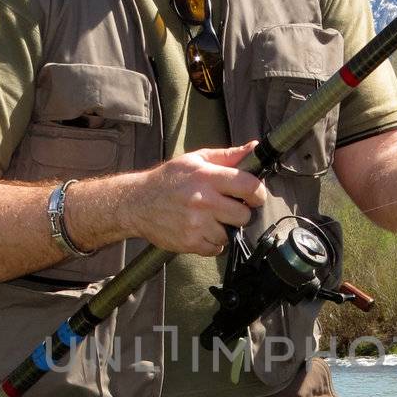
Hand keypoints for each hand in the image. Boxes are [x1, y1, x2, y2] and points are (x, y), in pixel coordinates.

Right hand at [129, 142, 266, 254]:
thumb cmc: (169, 180)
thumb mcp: (196, 160)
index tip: (255, 196)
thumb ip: (228, 156)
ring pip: (230, 234)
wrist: (137, 203)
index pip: (248, 186)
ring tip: (210, 219)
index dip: (258, 193)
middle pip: (244, 215)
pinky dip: (212, 242)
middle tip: (229, 209)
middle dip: (241, 213)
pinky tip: (201, 230)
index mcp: (206, 177)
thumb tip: (254, 148)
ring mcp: (196, 223)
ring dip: (224, 229)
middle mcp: (203, 200)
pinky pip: (216, 248)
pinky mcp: (189, 241)